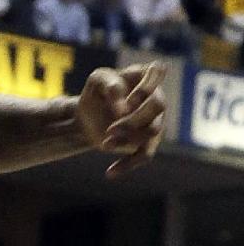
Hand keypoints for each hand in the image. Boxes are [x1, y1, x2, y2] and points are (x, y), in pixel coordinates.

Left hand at [75, 63, 165, 177]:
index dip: (143, 87)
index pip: (156, 73)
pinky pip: (145, 155)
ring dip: (126, 138)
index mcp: (144, 76)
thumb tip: (124, 110)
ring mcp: (155, 121)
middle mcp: (156, 97)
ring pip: (151, 131)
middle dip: (134, 119)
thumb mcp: (97, 81)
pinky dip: (127, 165)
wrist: (88, 117)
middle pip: (158, 106)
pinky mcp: (148, 142)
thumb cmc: (97, 93)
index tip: (124, 100)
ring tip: (104, 142)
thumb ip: (110, 86)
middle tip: (110, 128)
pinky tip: (110, 173)